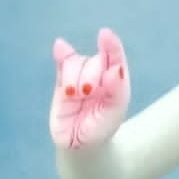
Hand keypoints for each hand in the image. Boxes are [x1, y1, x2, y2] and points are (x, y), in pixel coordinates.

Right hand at [50, 28, 129, 149]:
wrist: (80, 143)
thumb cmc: (103, 126)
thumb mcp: (114, 111)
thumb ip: (116, 90)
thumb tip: (115, 68)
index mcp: (115, 80)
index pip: (114, 57)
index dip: (110, 45)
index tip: (105, 35)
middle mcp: (98, 75)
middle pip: (92, 61)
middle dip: (89, 74)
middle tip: (87, 92)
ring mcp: (79, 77)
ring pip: (75, 63)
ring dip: (74, 76)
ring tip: (76, 95)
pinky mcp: (62, 82)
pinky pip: (62, 63)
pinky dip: (62, 57)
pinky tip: (60, 48)